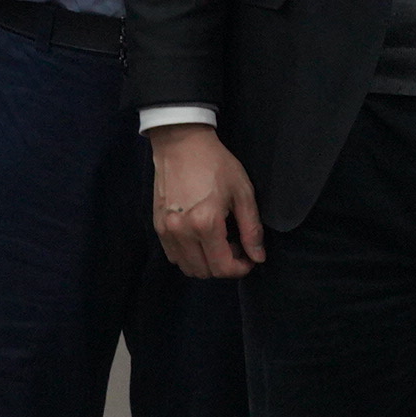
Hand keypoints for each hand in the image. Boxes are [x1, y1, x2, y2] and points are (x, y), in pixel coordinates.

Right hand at [149, 122, 265, 277]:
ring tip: (219, 242)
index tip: (250, 258)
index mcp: (205, 223)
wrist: (181, 145)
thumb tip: (258, 257)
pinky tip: (201, 239)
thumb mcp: (242, 193)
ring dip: (206, 264)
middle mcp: (182, 232)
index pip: (222, 267)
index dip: (241, 268)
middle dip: (225, 267)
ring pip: (187, 267)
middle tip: (236, 246)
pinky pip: (174, 256)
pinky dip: (189, 256)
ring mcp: (166, 231)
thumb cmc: (217, 164)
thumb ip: (251, 228)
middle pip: (204, 271)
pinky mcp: (157, 226)